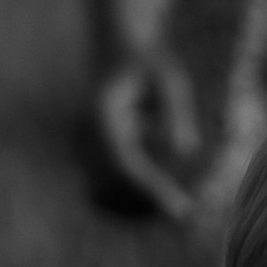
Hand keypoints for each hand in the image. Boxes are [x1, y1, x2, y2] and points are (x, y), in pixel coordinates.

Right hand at [83, 47, 200, 222]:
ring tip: (175, 206)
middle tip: (186, 212)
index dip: (150, 189)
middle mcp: (83, 135)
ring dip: (135, 208)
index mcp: (100, 115)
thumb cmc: (150, 65)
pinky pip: (102, 190)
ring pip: (104, 193)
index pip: (123, 163)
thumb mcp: (170, 79)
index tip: (180, 208)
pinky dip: (127, 201)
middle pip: (111, 185)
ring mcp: (80, 148)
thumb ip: (176, 111)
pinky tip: (157, 202)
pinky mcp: (85, 157)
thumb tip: (185, 150)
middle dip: (146, 204)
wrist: (119, 54)